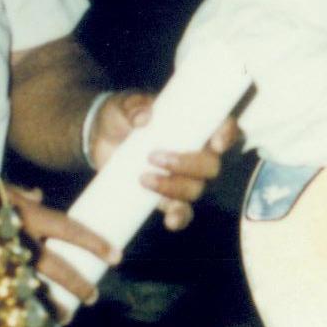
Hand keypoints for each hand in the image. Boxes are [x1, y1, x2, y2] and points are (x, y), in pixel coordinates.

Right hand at [8, 187, 117, 305]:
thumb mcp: (5, 189)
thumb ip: (25, 196)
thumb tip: (37, 195)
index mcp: (29, 215)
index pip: (70, 230)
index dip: (95, 244)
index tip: (116, 258)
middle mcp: (18, 238)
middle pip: (56, 267)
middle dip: (77, 284)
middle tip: (93, 297)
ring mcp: (1, 258)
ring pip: (34, 287)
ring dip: (53, 304)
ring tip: (67, 316)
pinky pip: (12, 296)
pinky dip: (25, 309)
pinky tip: (34, 320)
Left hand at [86, 90, 239, 231]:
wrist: (99, 139)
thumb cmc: (121, 115)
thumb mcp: (124, 105)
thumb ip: (134, 107)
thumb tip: (143, 117)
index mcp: (194, 125)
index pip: (225, 128)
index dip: (227, 135)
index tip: (215, 142)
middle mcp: (195, 152)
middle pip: (211, 166)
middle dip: (188, 165)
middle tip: (154, 157)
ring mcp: (182, 177)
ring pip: (195, 189)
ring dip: (173, 187)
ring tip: (143, 178)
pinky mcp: (166, 196)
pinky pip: (182, 211)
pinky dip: (179, 217)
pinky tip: (169, 220)